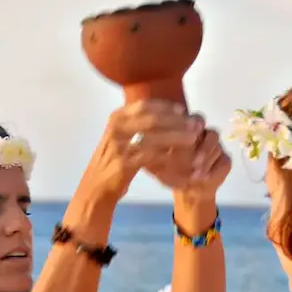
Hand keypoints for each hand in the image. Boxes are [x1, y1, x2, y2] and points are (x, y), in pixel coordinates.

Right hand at [84, 100, 203, 202]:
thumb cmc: (115, 159)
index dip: (166, 107)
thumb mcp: (124, 136)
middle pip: (152, 119)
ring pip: (154, 137)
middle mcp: (116, 127)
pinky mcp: (125, 163)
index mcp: (117, 117)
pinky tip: (182, 161)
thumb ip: (140, 123)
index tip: (183, 111)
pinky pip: (153, 158)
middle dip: (176, 121)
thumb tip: (170, 113)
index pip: (145, 105)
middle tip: (195, 124)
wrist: (97, 185)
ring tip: (194, 139)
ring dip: (177, 138)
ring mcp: (119, 144)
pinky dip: (170, 158)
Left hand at [147, 124, 231, 196]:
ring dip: (206, 158)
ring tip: (195, 174)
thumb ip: (152, 153)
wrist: (187, 190)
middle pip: (208, 129)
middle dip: (202, 144)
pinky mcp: (225, 161)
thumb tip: (144, 147)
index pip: (191, 121)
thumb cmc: (169, 172)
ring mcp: (216, 147)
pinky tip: (204, 178)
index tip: (183, 139)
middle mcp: (204, 134)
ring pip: (216, 145)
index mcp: (186, 129)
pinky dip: (214, 170)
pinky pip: (224, 161)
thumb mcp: (155, 162)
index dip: (189, 128)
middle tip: (193, 159)